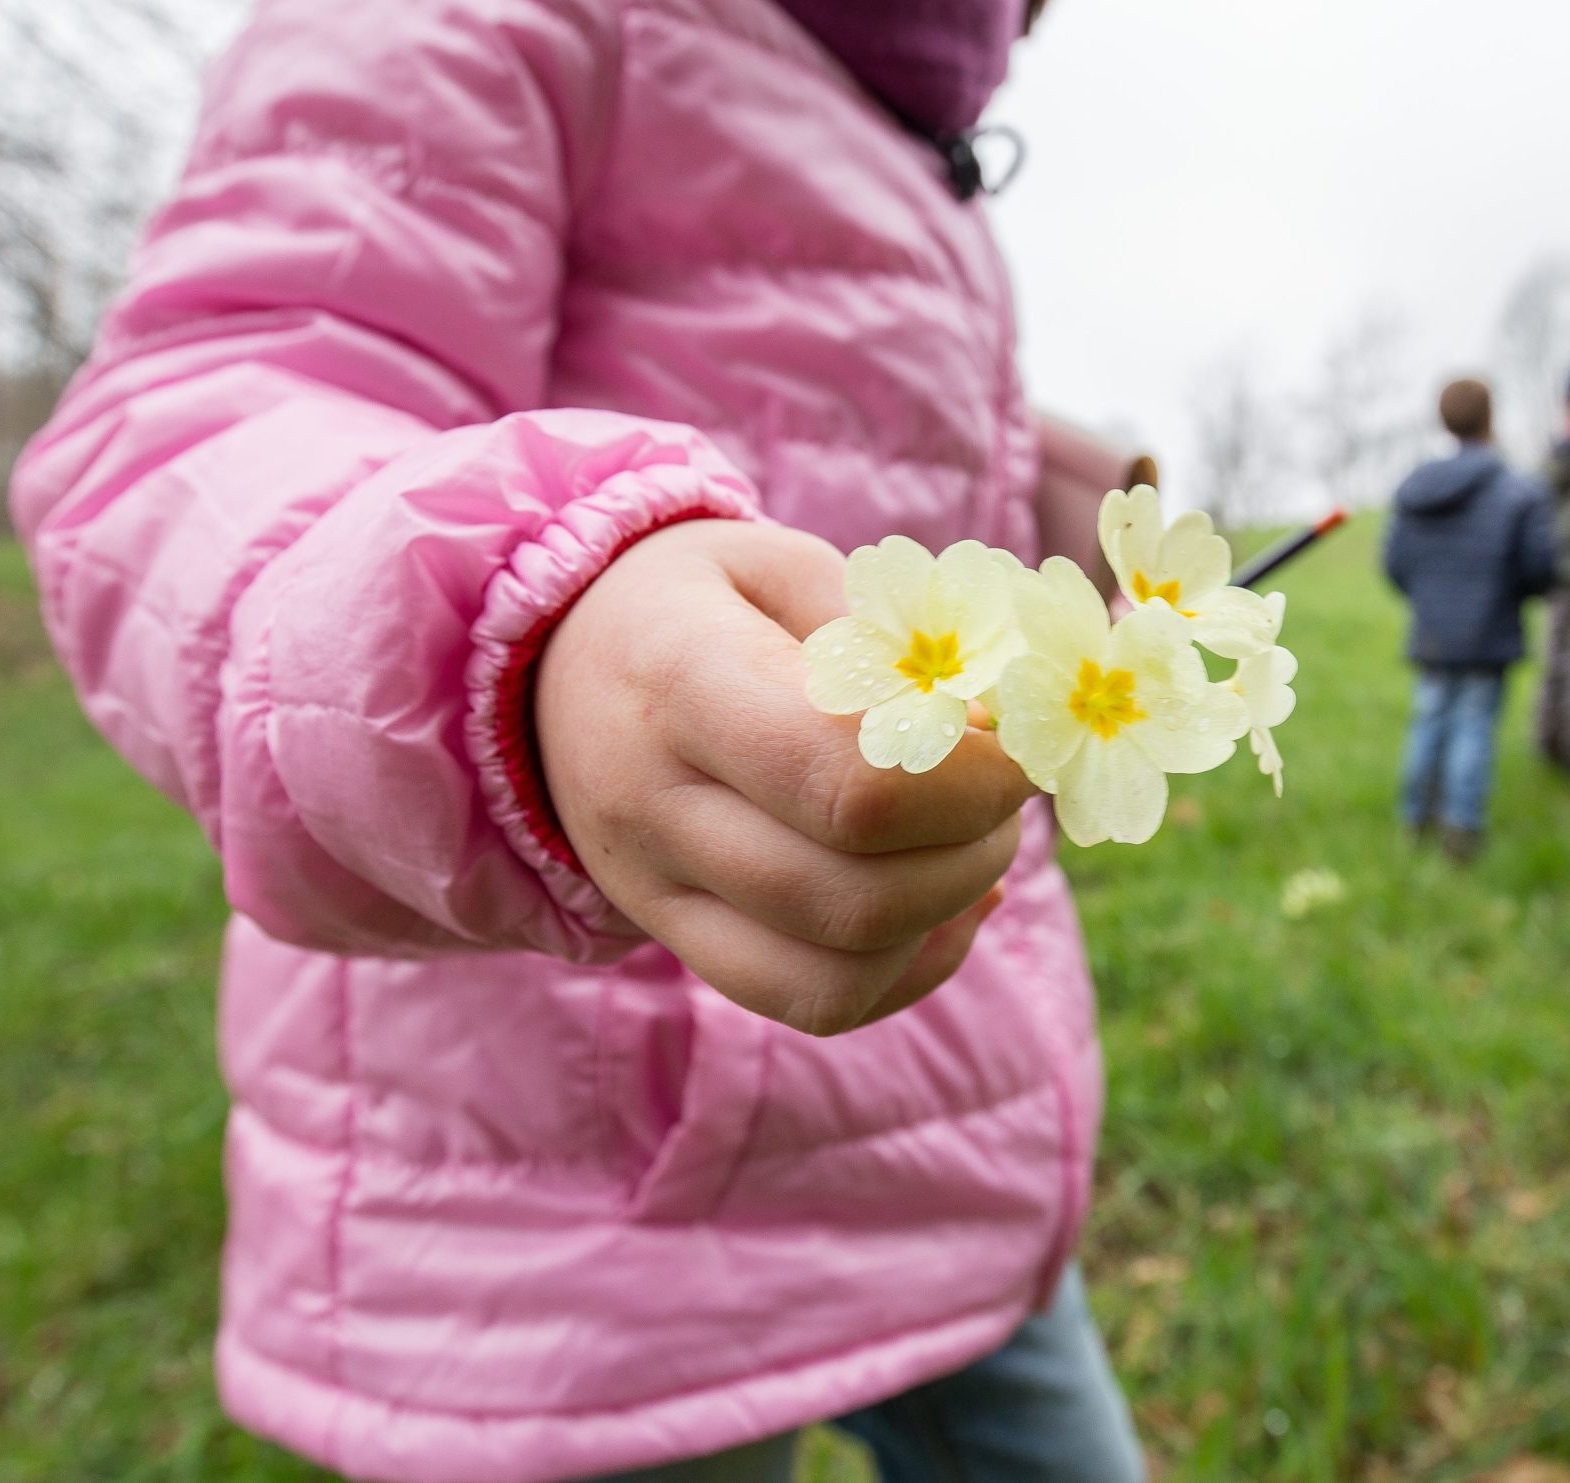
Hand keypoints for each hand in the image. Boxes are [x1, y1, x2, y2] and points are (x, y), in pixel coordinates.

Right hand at [535, 520, 1034, 1034]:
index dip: (969, 783)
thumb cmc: (697, 598)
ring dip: (947, 911)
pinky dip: (913, 966)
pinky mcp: (675, 941)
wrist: (547, 663)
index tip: (1021, 747)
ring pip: (836, 972)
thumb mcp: (781, 566)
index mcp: (679, 680)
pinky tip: (947, 899)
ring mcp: (654, 891)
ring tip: (979, 836)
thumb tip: (996, 730)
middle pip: (851, 896)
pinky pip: (815, 1003)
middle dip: (973, 849)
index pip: (847, 783)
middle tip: (1009, 790)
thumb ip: (888, 642)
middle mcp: (653, 805)